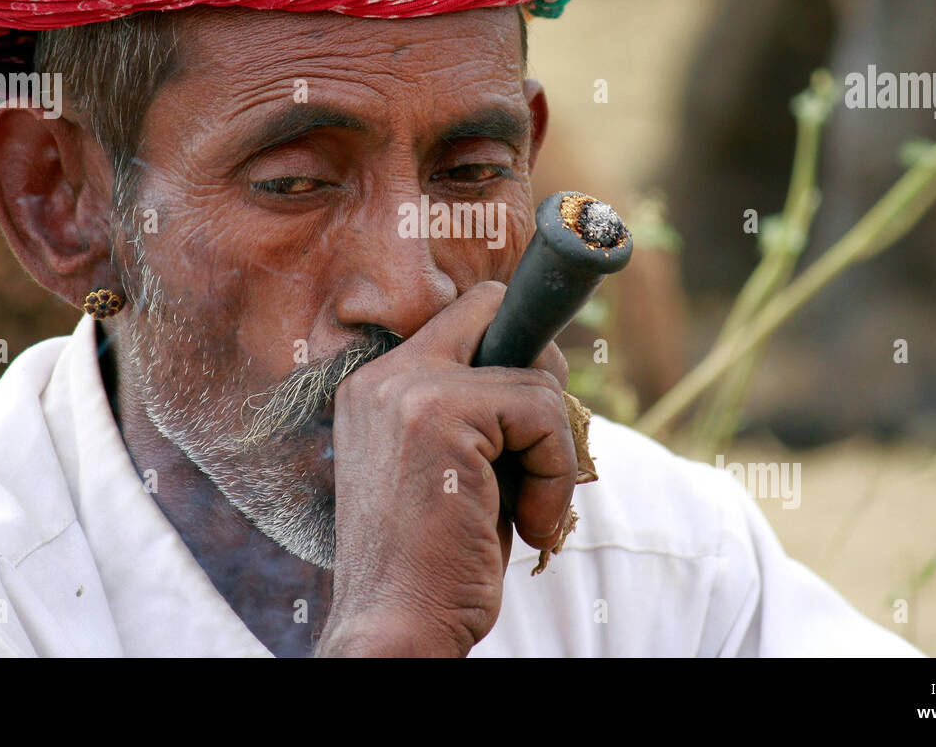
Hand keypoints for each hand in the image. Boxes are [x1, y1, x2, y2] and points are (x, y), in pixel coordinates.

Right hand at [315, 281, 574, 656]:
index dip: (513, 355)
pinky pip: (542, 414)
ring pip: (533, 377)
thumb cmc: (437, 562)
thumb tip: (548, 366)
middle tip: (541, 454)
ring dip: (554, 452)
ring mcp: (409, 389)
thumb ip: (485, 414)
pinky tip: (532, 526)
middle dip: (539, 377)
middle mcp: (384, 376)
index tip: (533, 424)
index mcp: (378, 388)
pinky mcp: (442, 412)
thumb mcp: (457, 470)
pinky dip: (557, 474)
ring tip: (531, 513)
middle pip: (493, 308)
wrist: (396, 627)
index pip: (464, 317)